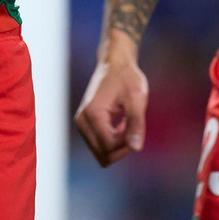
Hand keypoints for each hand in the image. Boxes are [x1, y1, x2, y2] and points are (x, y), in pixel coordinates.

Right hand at [74, 42, 149, 166]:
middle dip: (122, 148)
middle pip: (103, 155)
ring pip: (101, 154)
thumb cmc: (126, 78)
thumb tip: (136, 149)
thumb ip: (136, 124)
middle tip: (133, 127)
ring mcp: (81, 124)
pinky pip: (100, 146)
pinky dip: (113, 141)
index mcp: (92, 115)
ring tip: (126, 124)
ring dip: (118, 145)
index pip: (109, 147)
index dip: (127, 143)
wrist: (114, 64)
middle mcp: (82, 122)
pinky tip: (120, 123)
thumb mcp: (136, 98)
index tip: (137, 125)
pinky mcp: (85, 125)